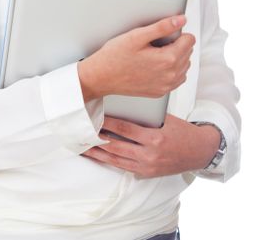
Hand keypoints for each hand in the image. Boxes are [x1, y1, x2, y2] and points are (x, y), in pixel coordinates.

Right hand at [78, 15, 195, 101]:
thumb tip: (181, 20)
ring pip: (184, 66)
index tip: (163, 33)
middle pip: (188, 53)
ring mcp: (166, 86)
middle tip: (155, 42)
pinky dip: (171, 70)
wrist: (101, 77)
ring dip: (175, 57)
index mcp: (168, 59)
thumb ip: (162, 27)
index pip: (189, 40)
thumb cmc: (115, 56)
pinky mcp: (160, 92)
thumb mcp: (137, 36)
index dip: (177, 32)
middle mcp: (170, 76)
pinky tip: (155, 64)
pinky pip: (176, 79)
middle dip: (176, 44)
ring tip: (154, 52)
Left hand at [81, 114, 220, 177]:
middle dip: (98, 140)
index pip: (125, 129)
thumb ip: (145, 116)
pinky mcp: (147, 173)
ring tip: (84, 147)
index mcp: (155, 138)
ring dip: (99, 154)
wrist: (198, 151)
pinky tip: (99, 157)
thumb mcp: (165, 119)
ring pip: (117, 160)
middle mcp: (150, 155)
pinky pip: (123, 167)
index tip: (95, 116)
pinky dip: (110, 161)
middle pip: (117, 147)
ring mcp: (148, 166)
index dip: (108, 123)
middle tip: (82, 132)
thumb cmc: (181, 130)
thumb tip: (122, 108)